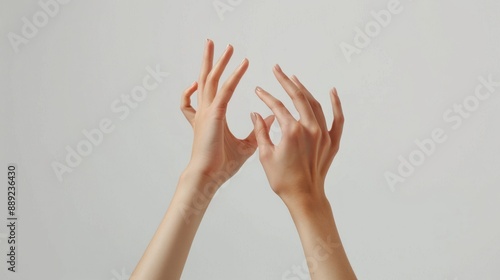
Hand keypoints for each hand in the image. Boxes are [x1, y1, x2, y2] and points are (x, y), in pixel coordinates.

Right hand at [181, 40, 273, 187]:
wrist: (208, 177)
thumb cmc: (222, 165)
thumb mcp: (247, 146)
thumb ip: (258, 130)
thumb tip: (272, 116)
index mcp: (212, 115)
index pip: (215, 90)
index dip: (222, 76)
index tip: (229, 66)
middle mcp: (207, 110)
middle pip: (208, 79)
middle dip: (211, 60)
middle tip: (212, 43)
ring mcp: (208, 111)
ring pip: (212, 79)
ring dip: (218, 61)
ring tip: (223, 45)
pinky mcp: (214, 115)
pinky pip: (225, 91)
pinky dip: (234, 77)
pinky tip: (242, 65)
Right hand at [251, 64, 343, 205]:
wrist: (304, 196)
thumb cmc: (283, 179)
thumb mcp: (265, 155)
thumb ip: (261, 131)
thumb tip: (256, 113)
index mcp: (291, 131)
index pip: (277, 106)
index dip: (266, 96)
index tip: (258, 90)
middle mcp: (310, 128)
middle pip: (297, 97)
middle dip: (285, 81)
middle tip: (277, 69)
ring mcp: (323, 134)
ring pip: (314, 104)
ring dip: (304, 89)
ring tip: (294, 79)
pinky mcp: (332, 141)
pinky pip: (337, 118)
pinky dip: (336, 104)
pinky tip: (332, 91)